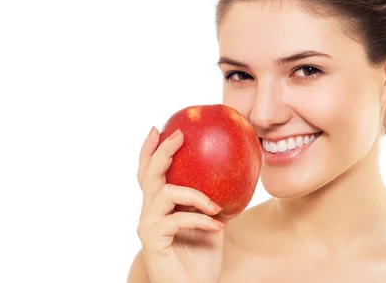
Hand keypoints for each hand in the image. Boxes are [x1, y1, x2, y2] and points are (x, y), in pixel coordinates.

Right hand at [136, 127, 225, 282]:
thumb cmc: (201, 258)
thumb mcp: (212, 222)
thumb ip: (214, 200)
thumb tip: (236, 174)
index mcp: (160, 206)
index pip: (149, 173)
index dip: (150, 150)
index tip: (158, 127)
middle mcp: (149, 213)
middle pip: (149, 175)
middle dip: (162, 151)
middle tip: (178, 135)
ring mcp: (148, 227)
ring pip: (164, 193)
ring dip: (194, 194)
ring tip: (215, 205)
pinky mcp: (153, 241)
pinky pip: (177, 219)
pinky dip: (200, 221)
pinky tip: (219, 226)